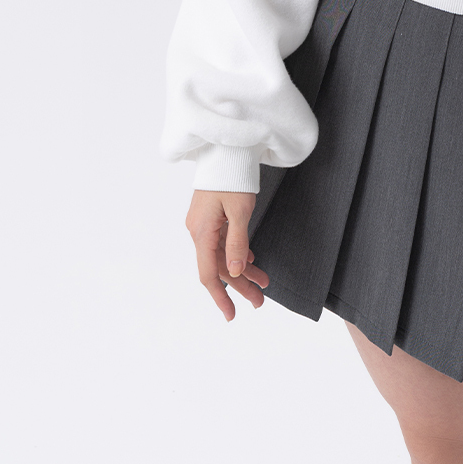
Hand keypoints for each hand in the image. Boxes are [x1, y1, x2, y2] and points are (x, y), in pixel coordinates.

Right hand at [185, 189, 268, 320]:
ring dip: (243, 270)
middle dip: (240, 285)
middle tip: (260, 300)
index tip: (232, 315)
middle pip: (219, 267)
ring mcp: (203, 224)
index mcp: (202, 232)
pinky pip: (222, 242)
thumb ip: (237, 243)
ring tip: (264, 282)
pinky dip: (238, 252)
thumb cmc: (233, 176)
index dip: (221, 297)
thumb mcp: (239, 211)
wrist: (227, 149)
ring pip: (223, 255)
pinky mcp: (210, 217)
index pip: (209, 275)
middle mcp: (198, 231)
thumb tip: (235, 272)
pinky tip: (252, 259)